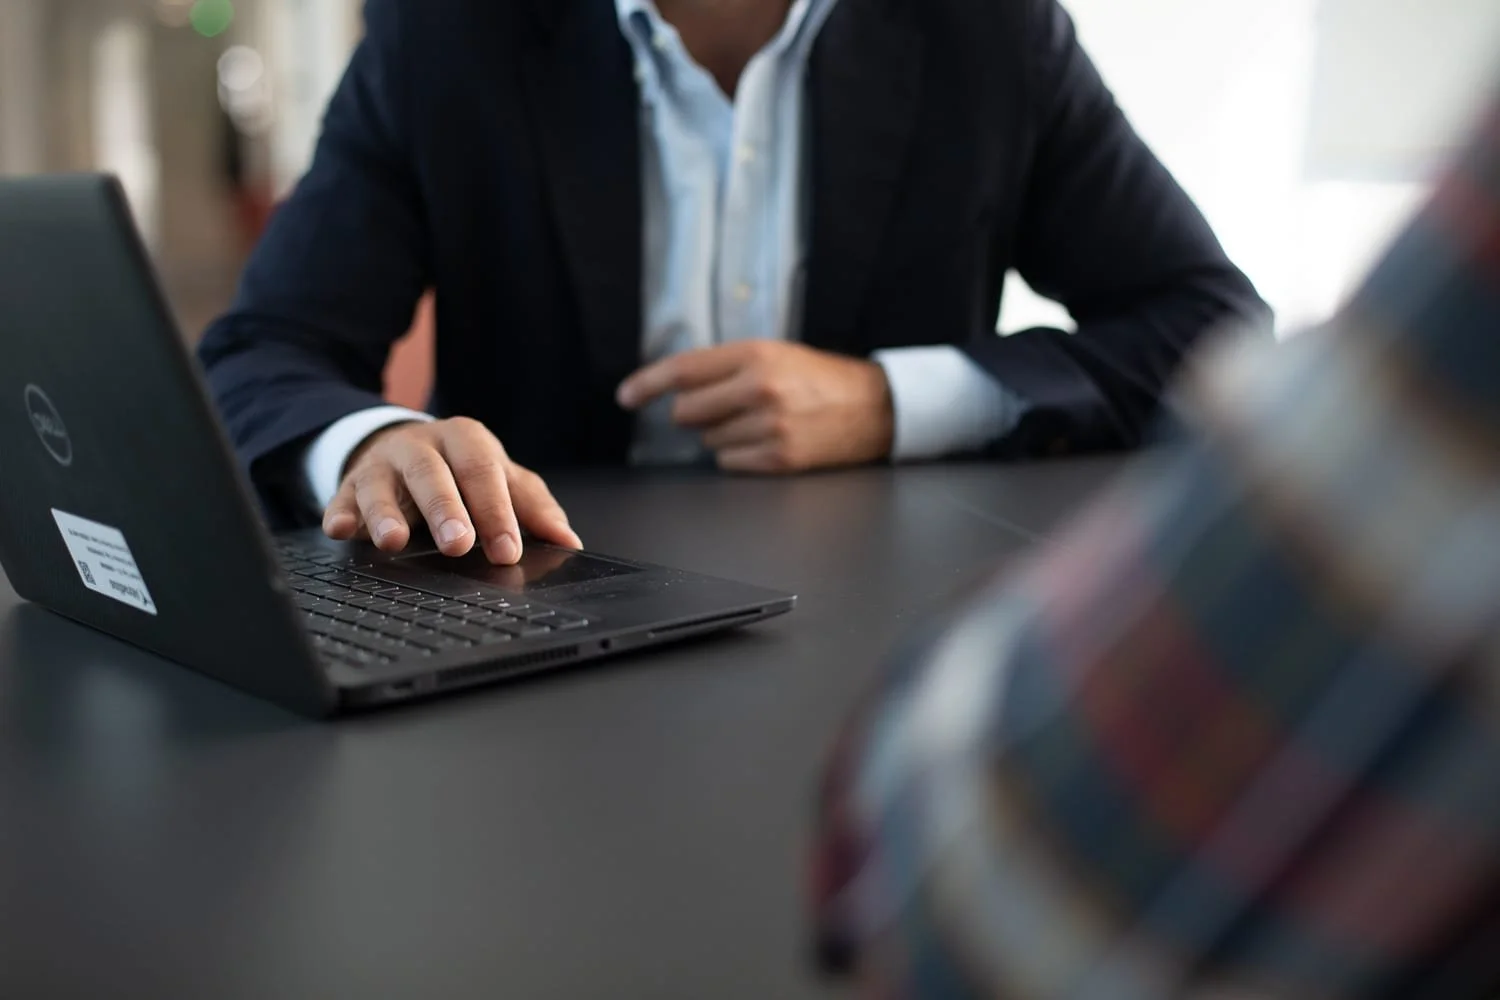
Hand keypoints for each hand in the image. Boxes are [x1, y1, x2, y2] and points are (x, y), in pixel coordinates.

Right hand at [321, 418, 581, 563]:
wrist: (404, 446)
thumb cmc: (461, 468)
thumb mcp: (499, 478)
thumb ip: (532, 507)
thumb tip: (568, 541)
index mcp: (466, 441)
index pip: (484, 473)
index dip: (496, 512)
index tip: (508, 550)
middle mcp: (422, 447)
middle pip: (433, 474)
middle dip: (445, 509)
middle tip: (458, 544)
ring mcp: (384, 465)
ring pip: (383, 484)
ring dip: (387, 514)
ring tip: (394, 542)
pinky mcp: (351, 485)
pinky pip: (342, 498)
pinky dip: (339, 513)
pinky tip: (341, 531)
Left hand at [616, 341, 894, 472]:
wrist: (873, 407)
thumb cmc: (817, 378)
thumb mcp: (774, 354)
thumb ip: (725, 367)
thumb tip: (673, 389)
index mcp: (756, 356)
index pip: (684, 371)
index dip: (648, 384)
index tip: (626, 396)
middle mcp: (760, 389)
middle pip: (688, 411)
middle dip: (694, 413)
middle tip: (723, 407)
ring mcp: (770, 427)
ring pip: (708, 440)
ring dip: (722, 434)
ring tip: (759, 421)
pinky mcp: (779, 459)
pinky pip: (729, 462)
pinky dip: (738, 455)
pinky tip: (766, 441)